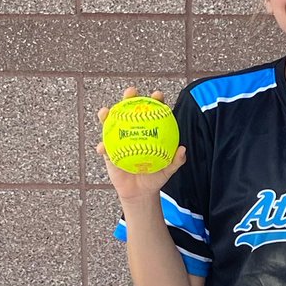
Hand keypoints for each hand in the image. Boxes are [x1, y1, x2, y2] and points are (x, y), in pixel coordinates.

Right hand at [96, 86, 185, 203]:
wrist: (140, 192)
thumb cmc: (155, 178)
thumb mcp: (167, 171)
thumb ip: (176, 161)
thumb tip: (182, 149)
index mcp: (148, 131)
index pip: (152, 111)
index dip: (155, 100)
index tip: (157, 95)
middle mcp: (133, 130)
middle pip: (130, 109)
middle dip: (129, 97)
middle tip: (131, 92)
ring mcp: (118, 139)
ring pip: (111, 122)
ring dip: (107, 114)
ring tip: (106, 112)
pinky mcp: (108, 151)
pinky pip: (104, 147)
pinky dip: (102, 147)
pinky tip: (102, 148)